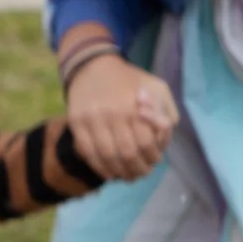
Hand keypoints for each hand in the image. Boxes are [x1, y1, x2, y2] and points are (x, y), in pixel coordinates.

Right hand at [65, 53, 177, 181]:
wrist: (93, 65)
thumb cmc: (131, 80)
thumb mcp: (158, 88)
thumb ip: (165, 114)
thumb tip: (159, 138)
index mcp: (135, 106)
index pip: (147, 144)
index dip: (153, 157)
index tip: (155, 159)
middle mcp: (112, 114)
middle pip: (127, 154)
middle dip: (138, 169)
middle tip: (142, 172)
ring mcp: (91, 120)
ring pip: (107, 157)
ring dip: (120, 172)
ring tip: (128, 176)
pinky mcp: (76, 123)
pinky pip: (87, 152)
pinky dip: (99, 167)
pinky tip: (109, 172)